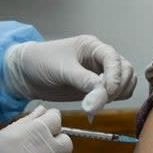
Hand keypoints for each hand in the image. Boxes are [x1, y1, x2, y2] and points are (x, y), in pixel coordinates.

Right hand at [0, 106, 72, 152]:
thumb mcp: (2, 133)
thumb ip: (27, 122)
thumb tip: (43, 111)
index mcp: (26, 136)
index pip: (55, 119)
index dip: (48, 118)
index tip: (41, 121)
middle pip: (65, 139)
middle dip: (55, 136)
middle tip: (38, 138)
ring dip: (55, 152)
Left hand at [1, 36, 136, 114]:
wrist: (26, 74)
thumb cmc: (40, 62)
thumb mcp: (61, 70)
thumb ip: (83, 81)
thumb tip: (101, 97)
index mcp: (92, 46)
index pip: (114, 59)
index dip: (114, 76)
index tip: (106, 92)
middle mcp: (99, 58)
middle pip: (126, 70)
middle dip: (117, 86)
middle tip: (99, 100)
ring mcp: (100, 73)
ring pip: (125, 82)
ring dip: (118, 94)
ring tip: (97, 103)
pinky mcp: (97, 87)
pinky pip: (117, 93)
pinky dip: (113, 100)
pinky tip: (96, 105)